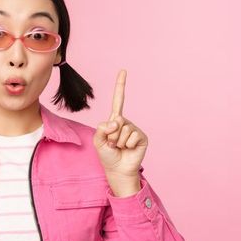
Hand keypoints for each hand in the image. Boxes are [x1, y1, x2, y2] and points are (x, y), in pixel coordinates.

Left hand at [93, 70, 147, 193]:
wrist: (118, 170)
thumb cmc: (107, 155)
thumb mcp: (98, 141)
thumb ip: (102, 129)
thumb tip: (116, 121)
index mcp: (115, 120)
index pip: (119, 100)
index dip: (120, 85)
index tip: (123, 71)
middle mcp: (126, 122)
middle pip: (116, 120)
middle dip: (111, 135)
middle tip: (112, 144)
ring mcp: (134, 129)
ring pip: (124, 129)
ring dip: (118, 141)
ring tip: (119, 148)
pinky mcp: (142, 137)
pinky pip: (132, 136)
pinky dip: (127, 144)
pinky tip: (128, 149)